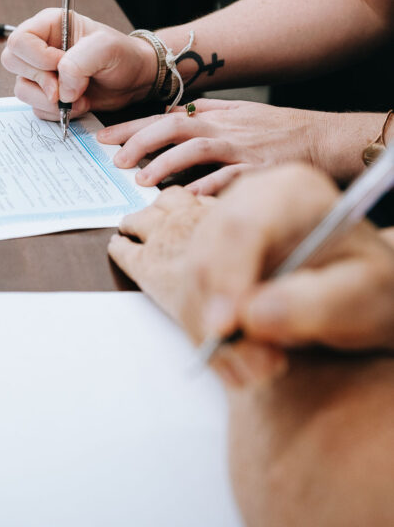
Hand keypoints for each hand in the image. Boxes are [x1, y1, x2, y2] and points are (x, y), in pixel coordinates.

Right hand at [1, 8, 155, 119]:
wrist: (134, 79)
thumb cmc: (122, 55)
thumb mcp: (105, 48)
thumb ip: (78, 63)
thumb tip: (60, 90)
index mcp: (49, 25)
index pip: (19, 40)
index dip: (36, 57)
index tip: (61, 64)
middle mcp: (40, 46)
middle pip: (12, 62)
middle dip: (40, 80)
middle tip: (65, 88)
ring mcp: (41, 72)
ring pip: (22, 89)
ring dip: (49, 101)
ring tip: (78, 99)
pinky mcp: (47, 93)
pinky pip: (36, 107)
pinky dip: (56, 112)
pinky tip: (78, 105)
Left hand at [98, 99, 368, 193]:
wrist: (321, 138)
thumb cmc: (277, 128)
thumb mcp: (237, 112)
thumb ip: (204, 112)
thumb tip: (168, 112)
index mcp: (213, 116)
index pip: (163, 116)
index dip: (131, 126)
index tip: (102, 138)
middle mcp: (223, 129)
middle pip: (173, 126)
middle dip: (140, 141)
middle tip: (115, 160)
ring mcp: (240, 148)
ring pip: (196, 149)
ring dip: (165, 163)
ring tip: (141, 180)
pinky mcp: (259, 170)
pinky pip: (228, 177)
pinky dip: (207, 185)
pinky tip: (187, 196)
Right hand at [109, 165, 393, 387]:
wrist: (364, 293)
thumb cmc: (373, 287)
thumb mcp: (369, 294)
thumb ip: (320, 302)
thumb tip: (253, 316)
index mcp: (292, 190)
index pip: (242, 226)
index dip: (227, 276)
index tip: (227, 328)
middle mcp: (248, 200)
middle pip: (207, 254)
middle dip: (220, 318)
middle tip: (258, 369)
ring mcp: (224, 227)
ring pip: (191, 281)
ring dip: (214, 337)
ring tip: (262, 370)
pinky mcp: (212, 259)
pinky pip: (189, 298)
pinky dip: (208, 338)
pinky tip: (243, 362)